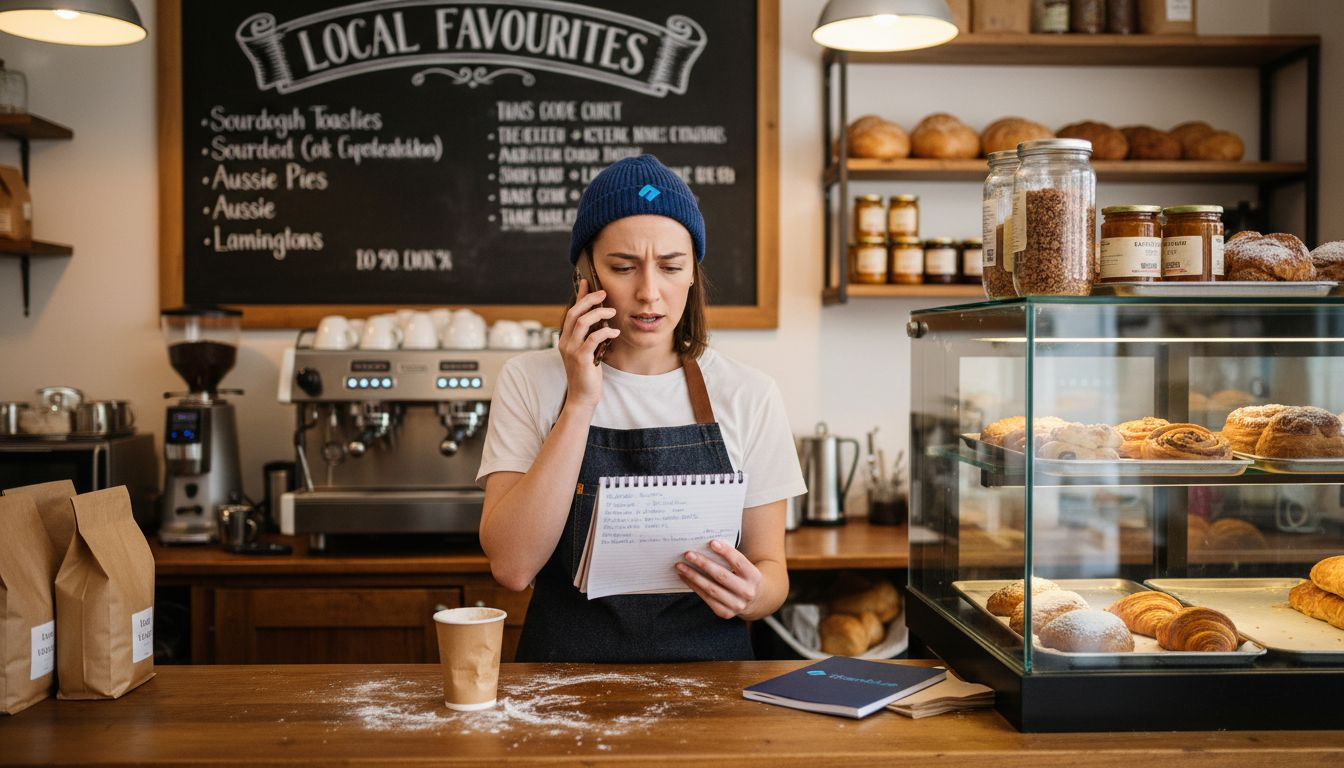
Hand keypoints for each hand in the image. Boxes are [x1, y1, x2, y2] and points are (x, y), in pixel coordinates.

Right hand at [560, 279, 618, 408]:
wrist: (582, 397)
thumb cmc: (587, 374)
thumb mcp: (587, 352)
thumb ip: (589, 336)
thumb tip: (599, 320)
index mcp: (565, 338)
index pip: (571, 311)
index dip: (579, 296)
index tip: (587, 282)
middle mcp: (565, 341)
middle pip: (575, 312)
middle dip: (590, 300)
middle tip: (604, 293)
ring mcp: (571, 350)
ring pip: (582, 322)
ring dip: (599, 313)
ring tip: (612, 311)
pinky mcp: (581, 358)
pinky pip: (593, 338)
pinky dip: (606, 332)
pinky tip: (615, 332)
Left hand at [676, 540, 762, 619]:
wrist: (754, 600)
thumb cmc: (743, 577)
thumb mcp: (744, 568)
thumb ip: (730, 559)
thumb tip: (706, 546)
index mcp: (754, 577)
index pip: (739, 562)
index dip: (725, 552)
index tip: (711, 543)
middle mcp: (747, 592)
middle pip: (722, 576)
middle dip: (703, 564)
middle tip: (688, 554)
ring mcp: (736, 605)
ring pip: (711, 588)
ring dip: (693, 576)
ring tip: (681, 566)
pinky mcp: (725, 613)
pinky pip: (706, 598)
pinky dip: (694, 587)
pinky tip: (685, 578)